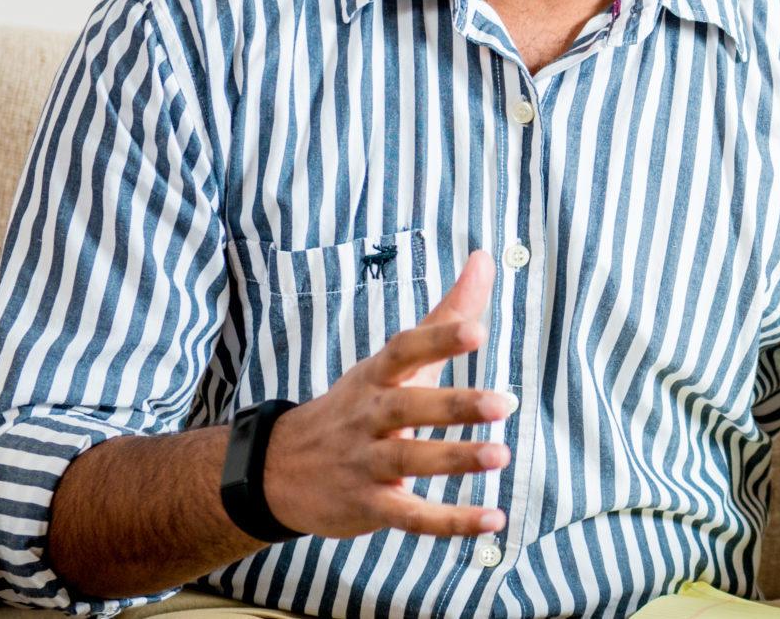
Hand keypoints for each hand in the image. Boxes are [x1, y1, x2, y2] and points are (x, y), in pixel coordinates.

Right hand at [259, 250, 514, 538]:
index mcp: (377, 377)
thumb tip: (486, 257)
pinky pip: (411, 516)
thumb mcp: (392, 361)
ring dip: (455, 459)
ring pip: (410, 461)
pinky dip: (450, 521)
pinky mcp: (369, 506)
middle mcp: (369, 417)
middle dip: (454, 406)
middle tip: (503, 403)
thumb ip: (445, 315)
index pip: (405, 351)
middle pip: (409, 407)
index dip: (438, 341)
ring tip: (501, 455)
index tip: (476, 330)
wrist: (276, 471)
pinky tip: (493, 519)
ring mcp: (366, 463)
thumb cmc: (356, 406)